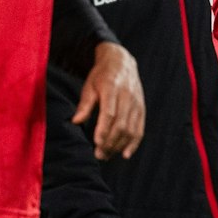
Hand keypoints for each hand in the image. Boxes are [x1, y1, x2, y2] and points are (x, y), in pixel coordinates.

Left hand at [72, 42, 144, 159]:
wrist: (121, 62)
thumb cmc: (101, 75)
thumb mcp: (89, 85)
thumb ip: (84, 104)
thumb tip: (76, 121)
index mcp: (112, 88)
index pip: (109, 113)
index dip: (104, 129)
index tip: (97, 143)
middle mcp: (127, 96)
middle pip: (121, 124)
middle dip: (110, 142)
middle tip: (99, 155)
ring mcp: (136, 103)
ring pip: (130, 129)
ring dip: (119, 145)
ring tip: (107, 155)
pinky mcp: (142, 108)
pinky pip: (140, 129)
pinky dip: (134, 143)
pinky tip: (125, 154)